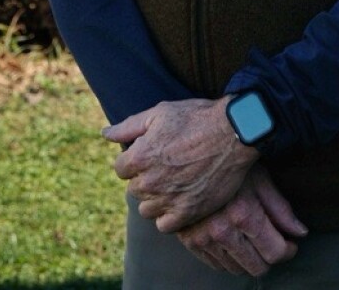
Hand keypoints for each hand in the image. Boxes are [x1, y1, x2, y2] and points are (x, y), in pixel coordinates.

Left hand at [103, 97, 255, 231]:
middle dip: (145, 177)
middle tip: (167, 165)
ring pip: (146, 209)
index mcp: (139, 157)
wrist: (234, 133)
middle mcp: (150, 182)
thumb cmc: (196, 118)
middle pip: (134, 189)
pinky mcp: (187, 213)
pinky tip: (179, 199)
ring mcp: (168, 200)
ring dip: (155, 198)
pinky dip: (168, 215)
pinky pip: (164, 225)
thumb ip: (128, 127)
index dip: (135, 158)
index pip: (121, 168)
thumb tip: (105, 134)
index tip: (151, 152)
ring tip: (174, 182)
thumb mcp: (160, 113)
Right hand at [177, 163, 307, 276]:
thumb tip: (300, 233)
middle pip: (256, 266)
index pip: (274, 252)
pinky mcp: (190, 242)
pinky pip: (217, 265)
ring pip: (237, 269)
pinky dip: (229, 257)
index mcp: (243, 214)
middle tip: (273, 241)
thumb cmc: (229, 162)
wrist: (190, 155)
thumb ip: (281, 209)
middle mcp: (222, 230)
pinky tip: (234, 238)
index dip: (287, 250)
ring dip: (249, 258)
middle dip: (269, 256)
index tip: (290, 244)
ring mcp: (203, 238)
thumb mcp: (260, 179)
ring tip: (251, 237)